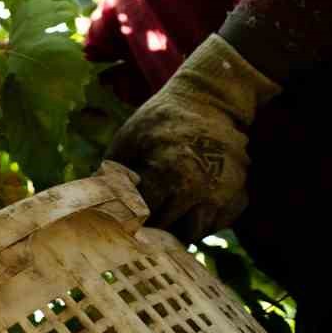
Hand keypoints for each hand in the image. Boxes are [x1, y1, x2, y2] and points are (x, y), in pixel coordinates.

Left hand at [105, 35, 279, 241]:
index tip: (120, 219)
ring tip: (165, 219)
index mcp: (167, 173)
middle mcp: (198, 188)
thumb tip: (92, 199)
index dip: (129, 219)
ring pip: (196, 232)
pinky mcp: (239, 193)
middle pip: (169, 230)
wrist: (210, 100)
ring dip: (179, 230)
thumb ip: (113, 171)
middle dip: (151, 229)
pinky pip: (220, 224)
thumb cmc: (161, 118)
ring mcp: (222, 193)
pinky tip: (189, 209)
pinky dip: (204, 223)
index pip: (143, 216)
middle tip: (139, 224)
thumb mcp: (130, 137)